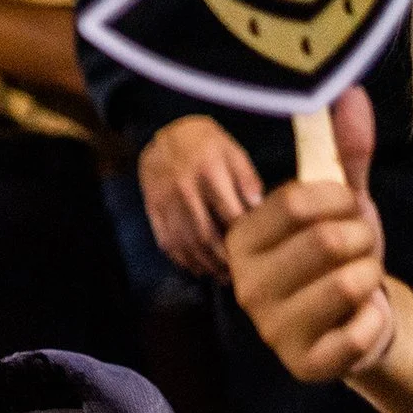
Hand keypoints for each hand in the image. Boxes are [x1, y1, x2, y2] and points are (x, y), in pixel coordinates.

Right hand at [136, 114, 262, 278]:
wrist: (164, 135)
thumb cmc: (205, 142)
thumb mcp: (232, 150)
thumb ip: (246, 177)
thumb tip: (258, 208)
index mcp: (208, 173)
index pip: (229, 214)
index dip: (243, 237)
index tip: (258, 253)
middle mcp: (184, 190)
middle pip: (205, 235)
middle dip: (223, 259)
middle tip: (239, 275)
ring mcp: (165, 202)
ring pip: (184, 243)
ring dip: (203, 264)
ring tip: (220, 276)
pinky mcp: (153, 210)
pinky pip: (166, 240)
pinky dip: (181, 259)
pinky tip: (196, 268)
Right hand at [227, 88, 397, 382]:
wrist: (357, 321)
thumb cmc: (341, 256)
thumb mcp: (342, 202)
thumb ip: (344, 152)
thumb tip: (349, 93)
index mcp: (242, 239)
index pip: (298, 200)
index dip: (340, 199)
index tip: (346, 210)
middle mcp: (244, 284)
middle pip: (329, 239)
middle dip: (364, 239)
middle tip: (356, 252)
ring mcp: (271, 329)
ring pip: (351, 281)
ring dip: (372, 276)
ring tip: (358, 283)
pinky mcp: (303, 364)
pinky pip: (359, 330)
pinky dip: (375, 319)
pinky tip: (360, 320)